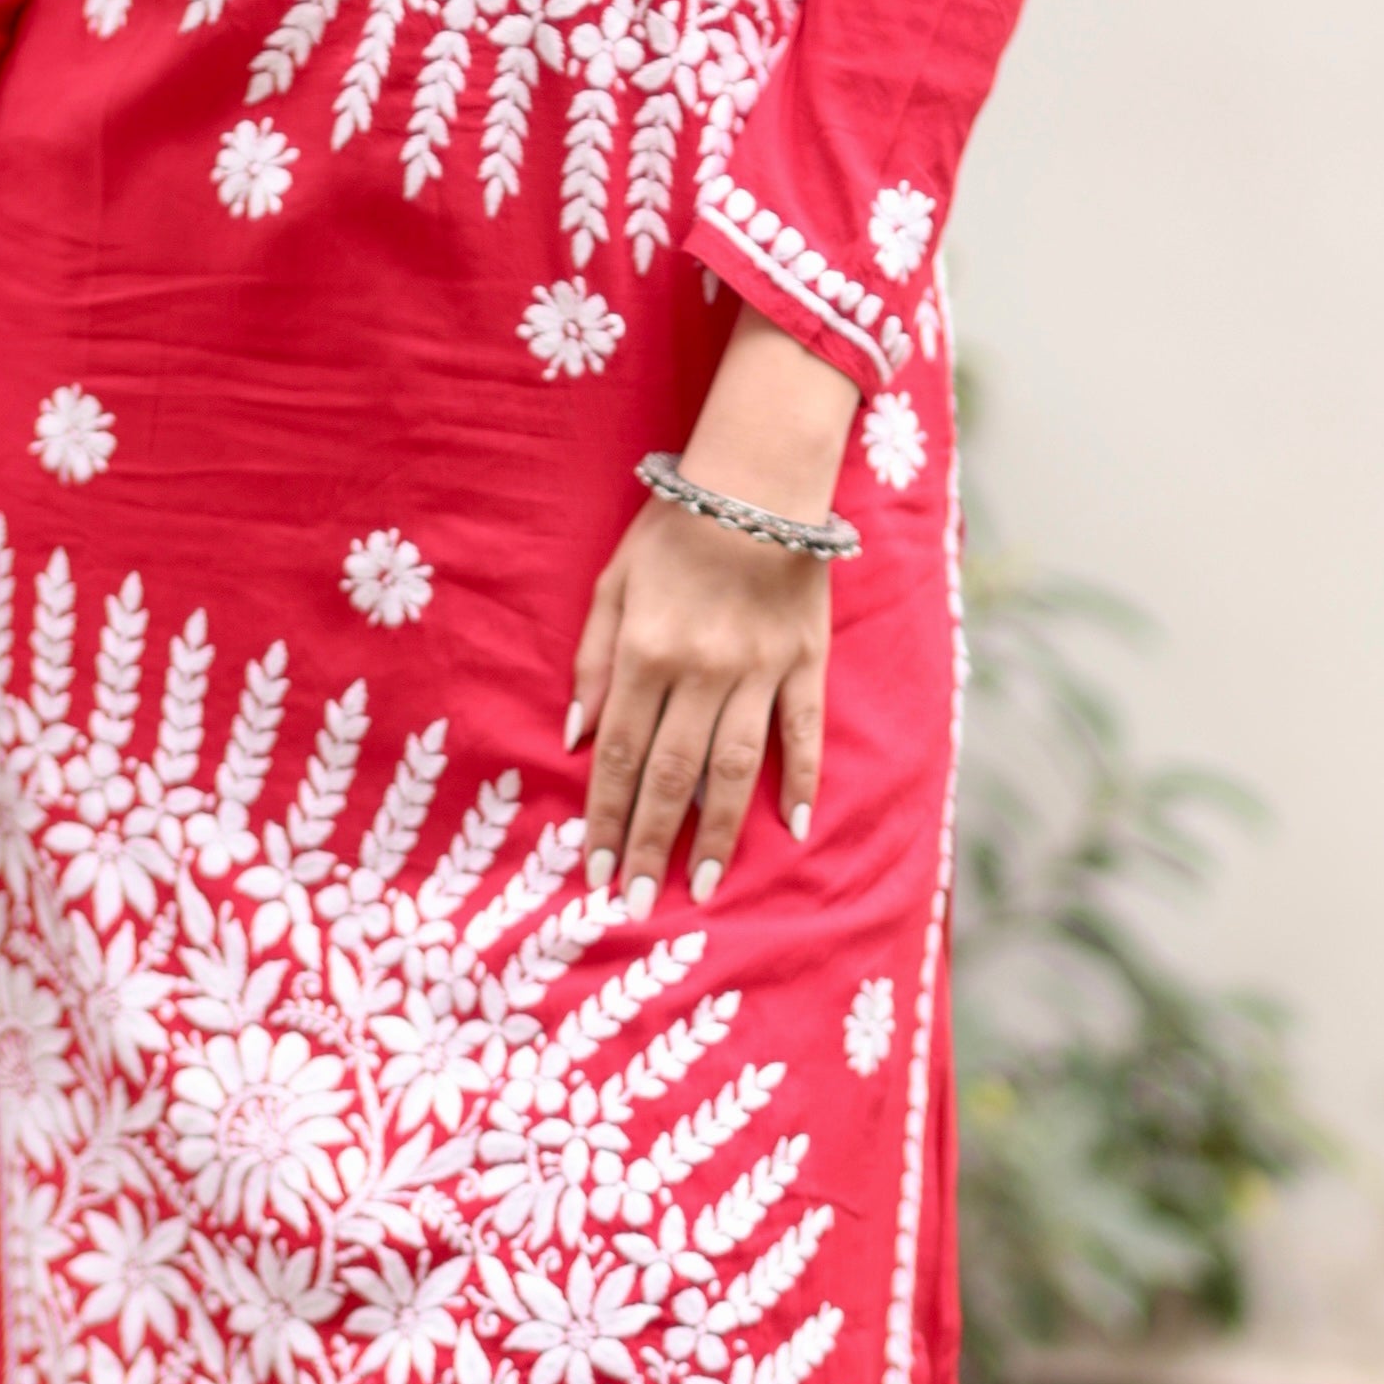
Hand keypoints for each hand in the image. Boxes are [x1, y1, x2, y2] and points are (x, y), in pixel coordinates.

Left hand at [569, 314, 857, 910]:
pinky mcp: (805, 664)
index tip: (596, 870)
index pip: (620, 755)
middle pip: (671, 775)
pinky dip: (801, 782)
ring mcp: (758, 672)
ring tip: (700, 887)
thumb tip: (578, 736)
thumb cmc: (673, 531)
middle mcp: (700, 672)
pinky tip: (791, 829)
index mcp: (645, 653)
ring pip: (734, 769)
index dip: (607, 818)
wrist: (759, 482)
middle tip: (635, 901)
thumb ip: (592, 660)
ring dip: (715, 833)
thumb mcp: (611, 584)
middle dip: (650, 844)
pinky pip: (804, 733)